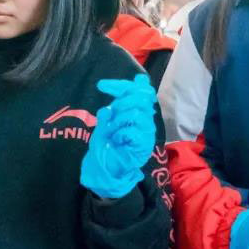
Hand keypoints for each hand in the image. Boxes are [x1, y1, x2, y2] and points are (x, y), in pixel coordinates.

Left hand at [80, 74, 156, 198]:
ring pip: (136, 113)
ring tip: (112, 132)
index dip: (120, 85)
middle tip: (110, 116)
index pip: (139, 89)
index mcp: (138, 111)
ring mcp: (147, 132)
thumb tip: (137, 80)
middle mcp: (146, 119)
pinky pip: (133, 130)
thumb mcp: (108, 119)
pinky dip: (120, 133)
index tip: (101, 85)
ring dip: (118, 121)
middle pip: (140, 97)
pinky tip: (116, 140)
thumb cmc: (107, 144)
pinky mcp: (145, 144)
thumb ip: (119, 103)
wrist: (105, 168)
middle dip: (120, 103)